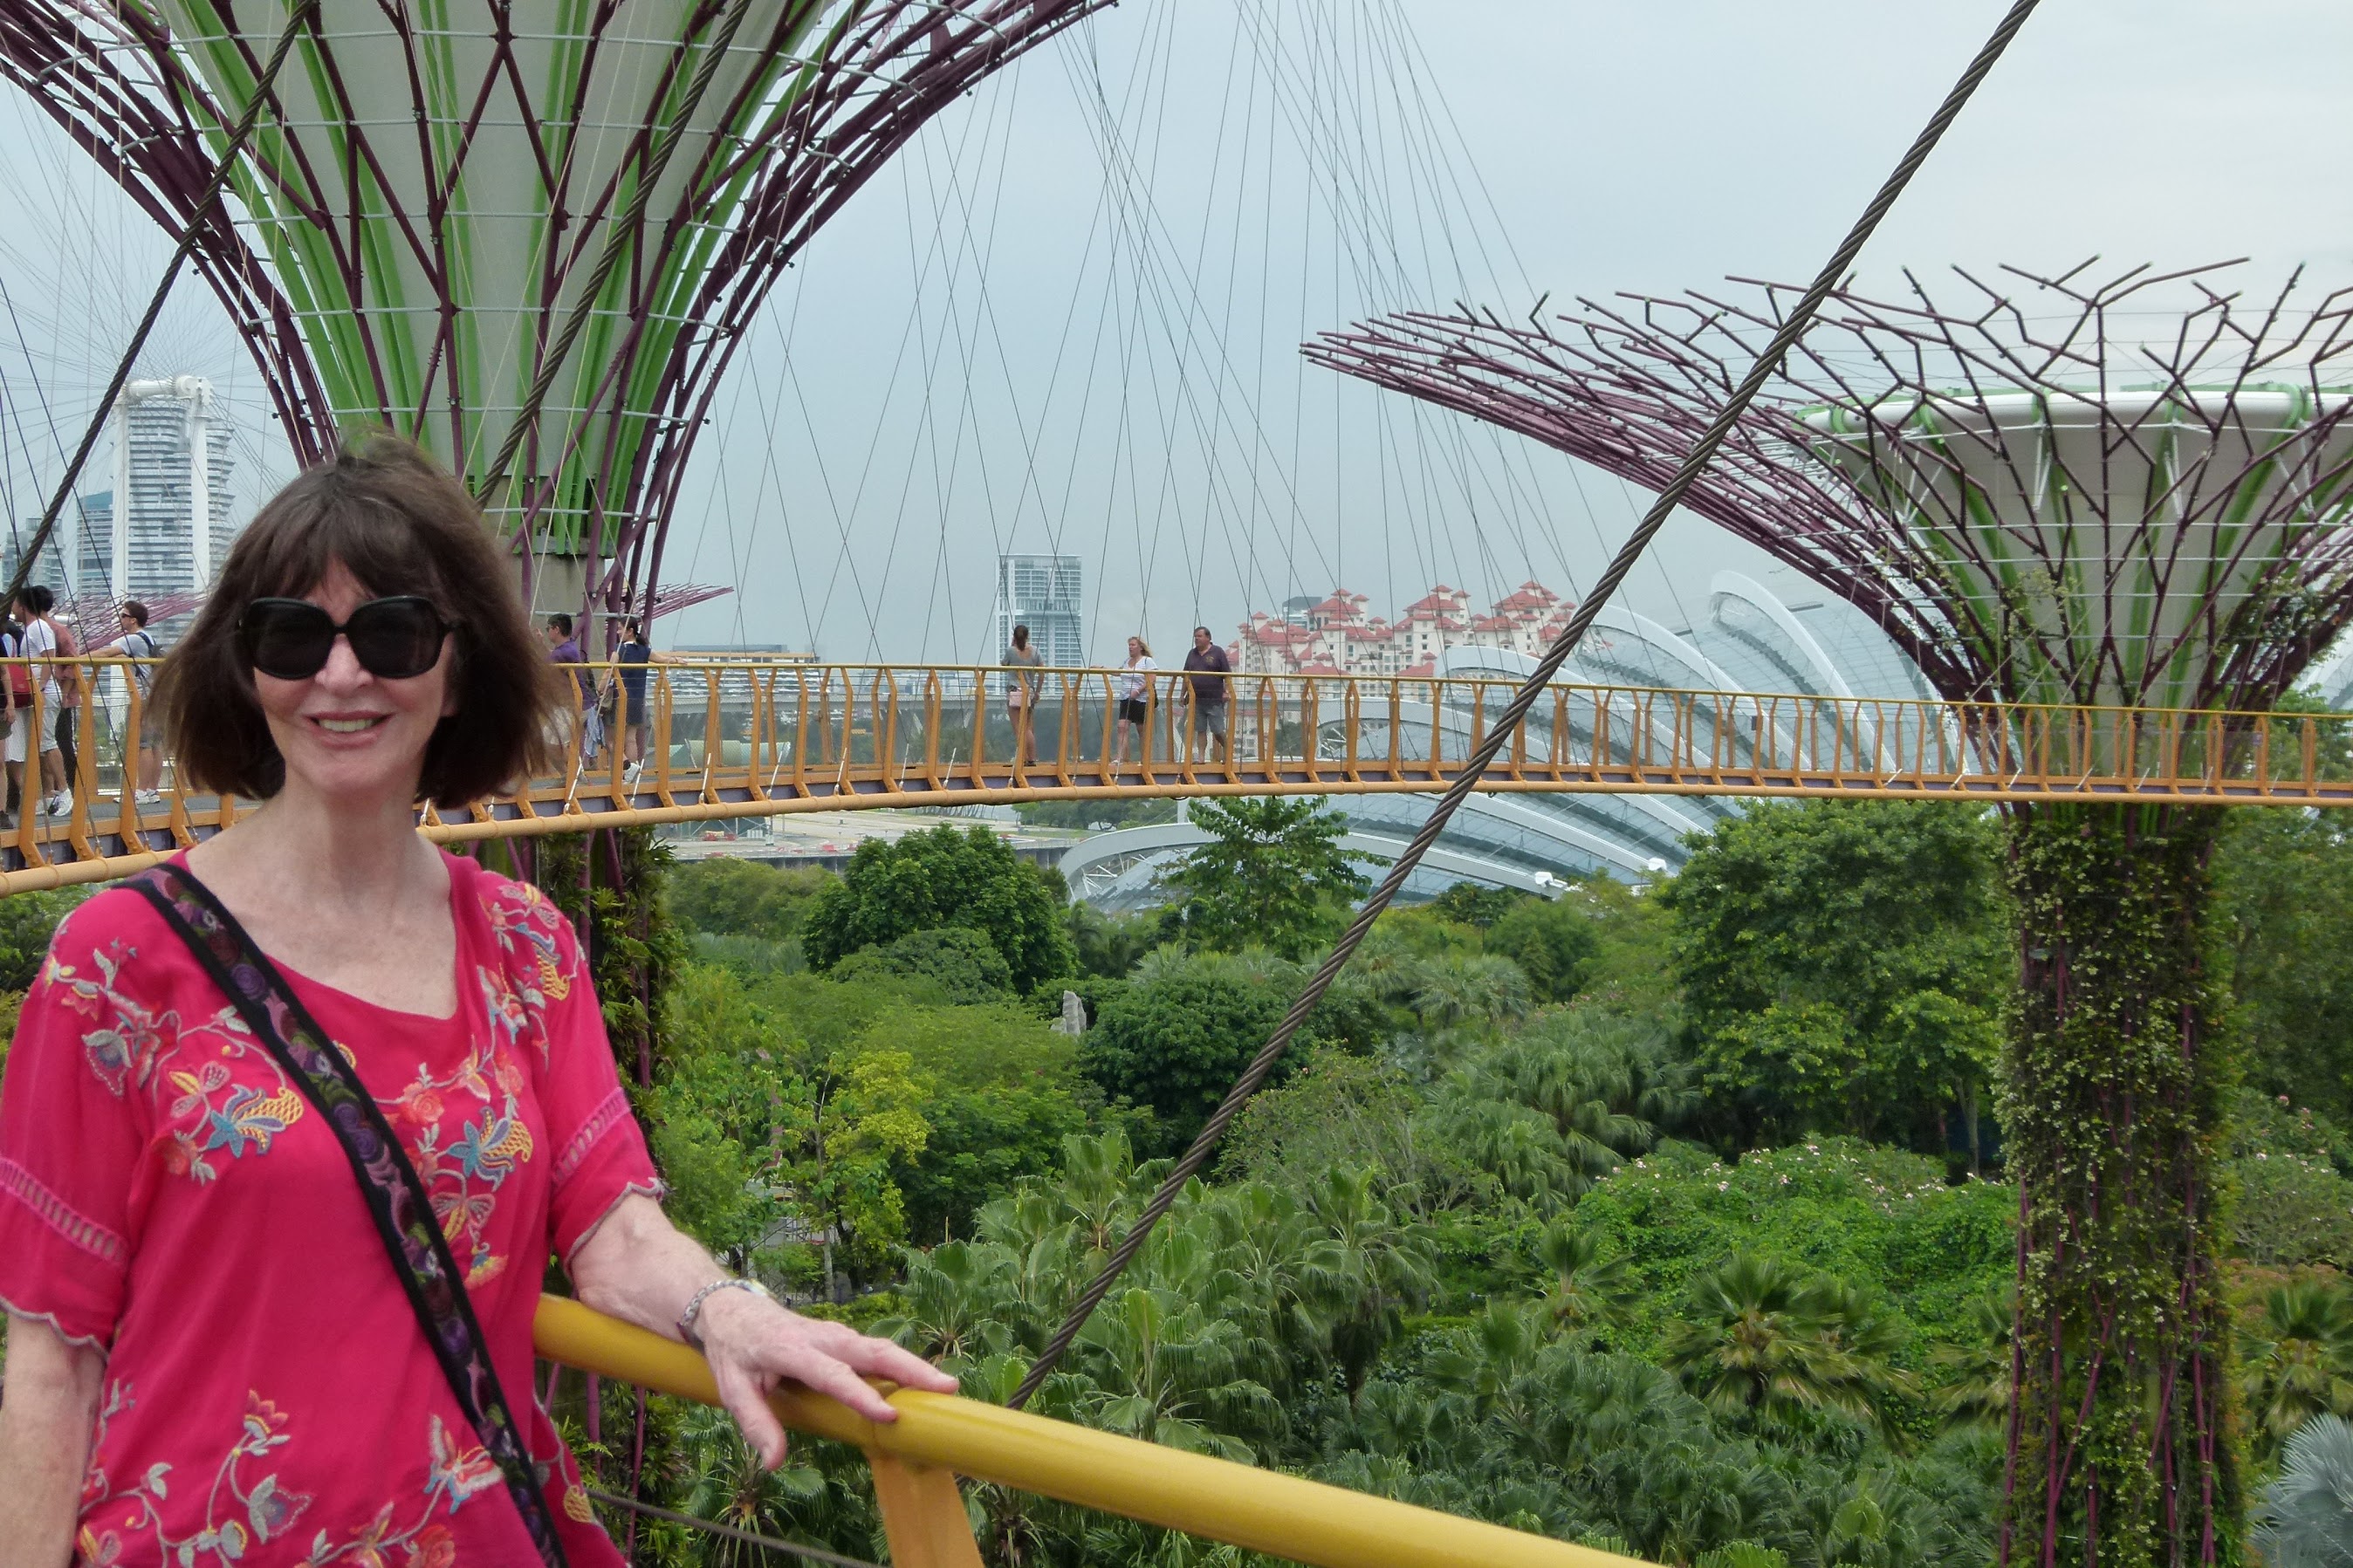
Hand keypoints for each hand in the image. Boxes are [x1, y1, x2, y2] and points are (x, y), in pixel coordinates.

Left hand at [695, 1289, 957, 1467]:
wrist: (731, 1309)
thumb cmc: (733, 1352)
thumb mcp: (733, 1389)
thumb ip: (756, 1423)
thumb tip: (775, 1462)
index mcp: (792, 1350)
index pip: (832, 1375)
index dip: (861, 1395)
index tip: (889, 1414)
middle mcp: (821, 1337)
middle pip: (873, 1351)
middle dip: (911, 1369)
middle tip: (946, 1387)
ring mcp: (835, 1334)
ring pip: (880, 1347)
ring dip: (914, 1365)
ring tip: (947, 1385)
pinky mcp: (842, 1338)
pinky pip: (875, 1350)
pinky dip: (902, 1363)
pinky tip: (921, 1381)